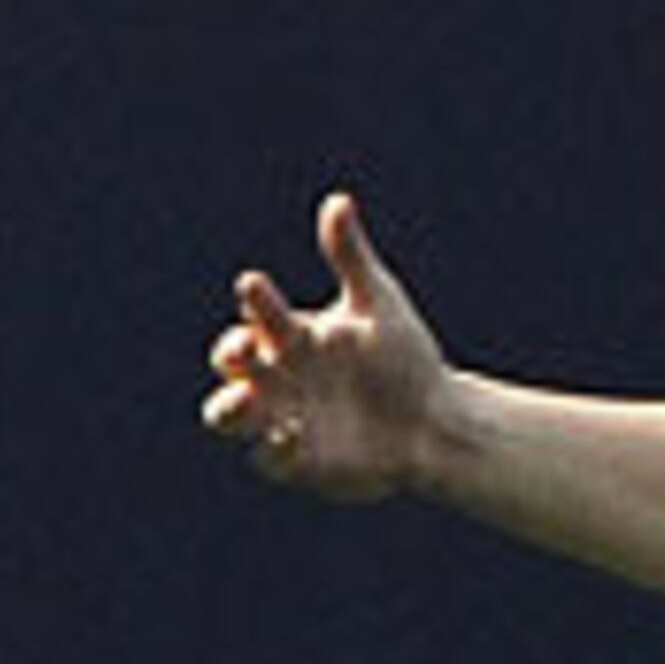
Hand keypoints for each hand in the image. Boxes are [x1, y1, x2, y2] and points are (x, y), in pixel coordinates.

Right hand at [200, 190, 446, 500]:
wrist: (435, 421)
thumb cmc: (403, 359)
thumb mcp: (378, 305)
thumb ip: (351, 258)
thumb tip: (339, 201)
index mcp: (290, 337)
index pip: (256, 316)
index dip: (253, 303)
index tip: (256, 287)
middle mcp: (278, 378)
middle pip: (230, 367)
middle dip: (229, 356)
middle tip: (244, 348)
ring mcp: (282, 420)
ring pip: (229, 415)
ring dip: (230, 408)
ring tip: (247, 400)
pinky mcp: (297, 461)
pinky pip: (268, 459)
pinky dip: (273, 449)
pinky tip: (293, 435)